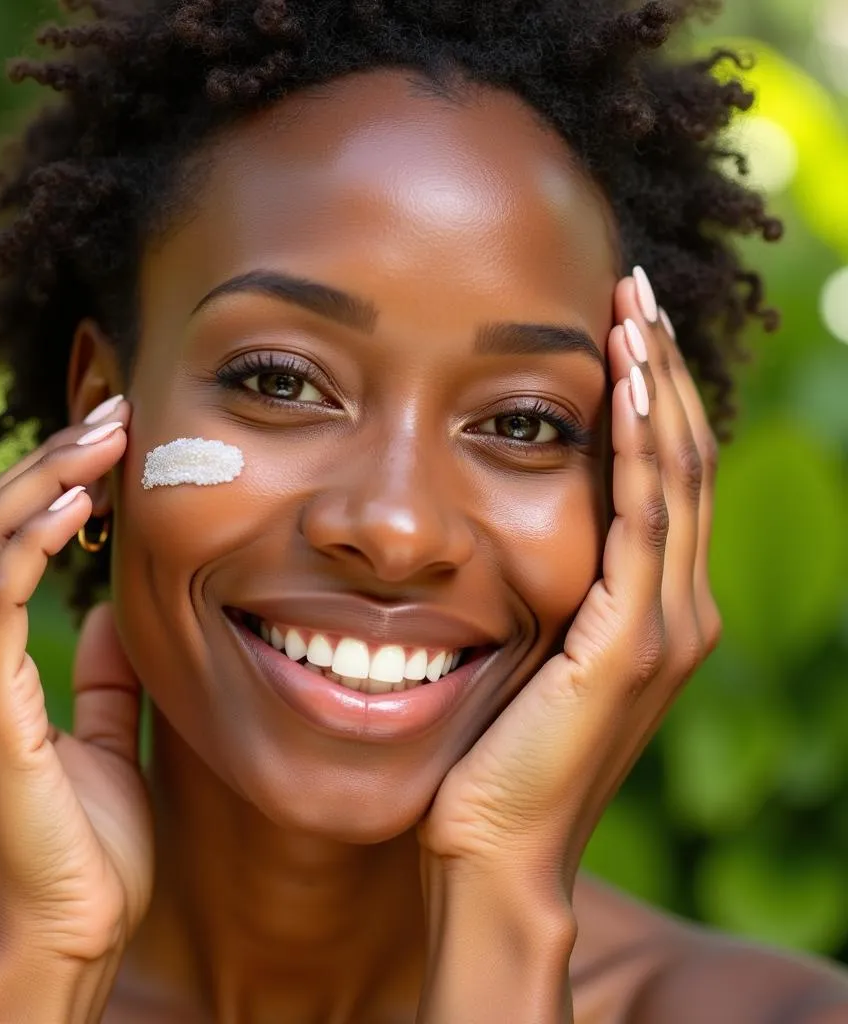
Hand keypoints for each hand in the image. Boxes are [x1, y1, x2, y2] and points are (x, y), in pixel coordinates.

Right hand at [0, 401, 152, 973]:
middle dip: (53, 458)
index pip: (0, 541)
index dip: (53, 482)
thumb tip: (114, 614)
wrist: (64, 931)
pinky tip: (82, 502)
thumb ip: (99, 675)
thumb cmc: (83, 843)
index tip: (114, 442)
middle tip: (115, 412)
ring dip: (49, 477)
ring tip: (108, 433)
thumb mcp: (99, 736)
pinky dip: (34, 539)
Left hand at [420, 271, 720, 896]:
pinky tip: (627, 382)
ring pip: (677, 477)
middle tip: (636, 289)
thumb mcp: (528, 653)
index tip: (623, 324)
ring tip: (634, 308)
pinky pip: (645, 522)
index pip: (667, 478)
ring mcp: (663, 628)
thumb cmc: (495, 757)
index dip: (654, 397)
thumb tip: (503, 524)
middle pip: (685, 460)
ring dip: (658, 387)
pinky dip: (642, 448)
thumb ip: (544, 592)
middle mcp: (679, 610)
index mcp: (654, 609)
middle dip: (663, 369)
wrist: (496, 852)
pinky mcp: (628, 646)